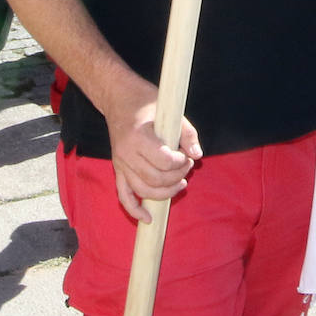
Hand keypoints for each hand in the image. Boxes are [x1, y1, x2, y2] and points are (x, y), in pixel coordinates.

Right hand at [103, 74, 201, 222]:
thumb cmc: (145, 100)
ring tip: (181, 184)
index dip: (180, 163)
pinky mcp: (118, 169)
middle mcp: (125, 153)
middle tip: (187, 165)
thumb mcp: (170, 109)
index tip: (187, 155)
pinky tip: (147, 218)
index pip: (163, 161)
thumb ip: (186, 132)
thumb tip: (198, 155)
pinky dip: (134, 209)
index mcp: (138, 137)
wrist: (118, 97)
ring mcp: (120, 163)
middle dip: (176, 177)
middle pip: (154, 179)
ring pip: (142, 190)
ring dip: (164, 193)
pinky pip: (123, 195)